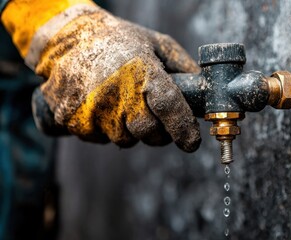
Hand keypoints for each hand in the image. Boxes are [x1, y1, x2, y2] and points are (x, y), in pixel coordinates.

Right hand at [3, 3, 200, 151]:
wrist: (68, 38)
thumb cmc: (119, 41)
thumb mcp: (156, 43)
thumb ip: (183, 67)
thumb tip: (204, 94)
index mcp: (141, 71)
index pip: (169, 107)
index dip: (184, 129)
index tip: (192, 142)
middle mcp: (117, 92)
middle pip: (148, 131)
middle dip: (158, 132)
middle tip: (156, 119)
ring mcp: (92, 108)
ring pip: (124, 138)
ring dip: (130, 130)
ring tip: (123, 104)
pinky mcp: (72, 119)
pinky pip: (100, 137)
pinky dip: (106, 128)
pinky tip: (103, 106)